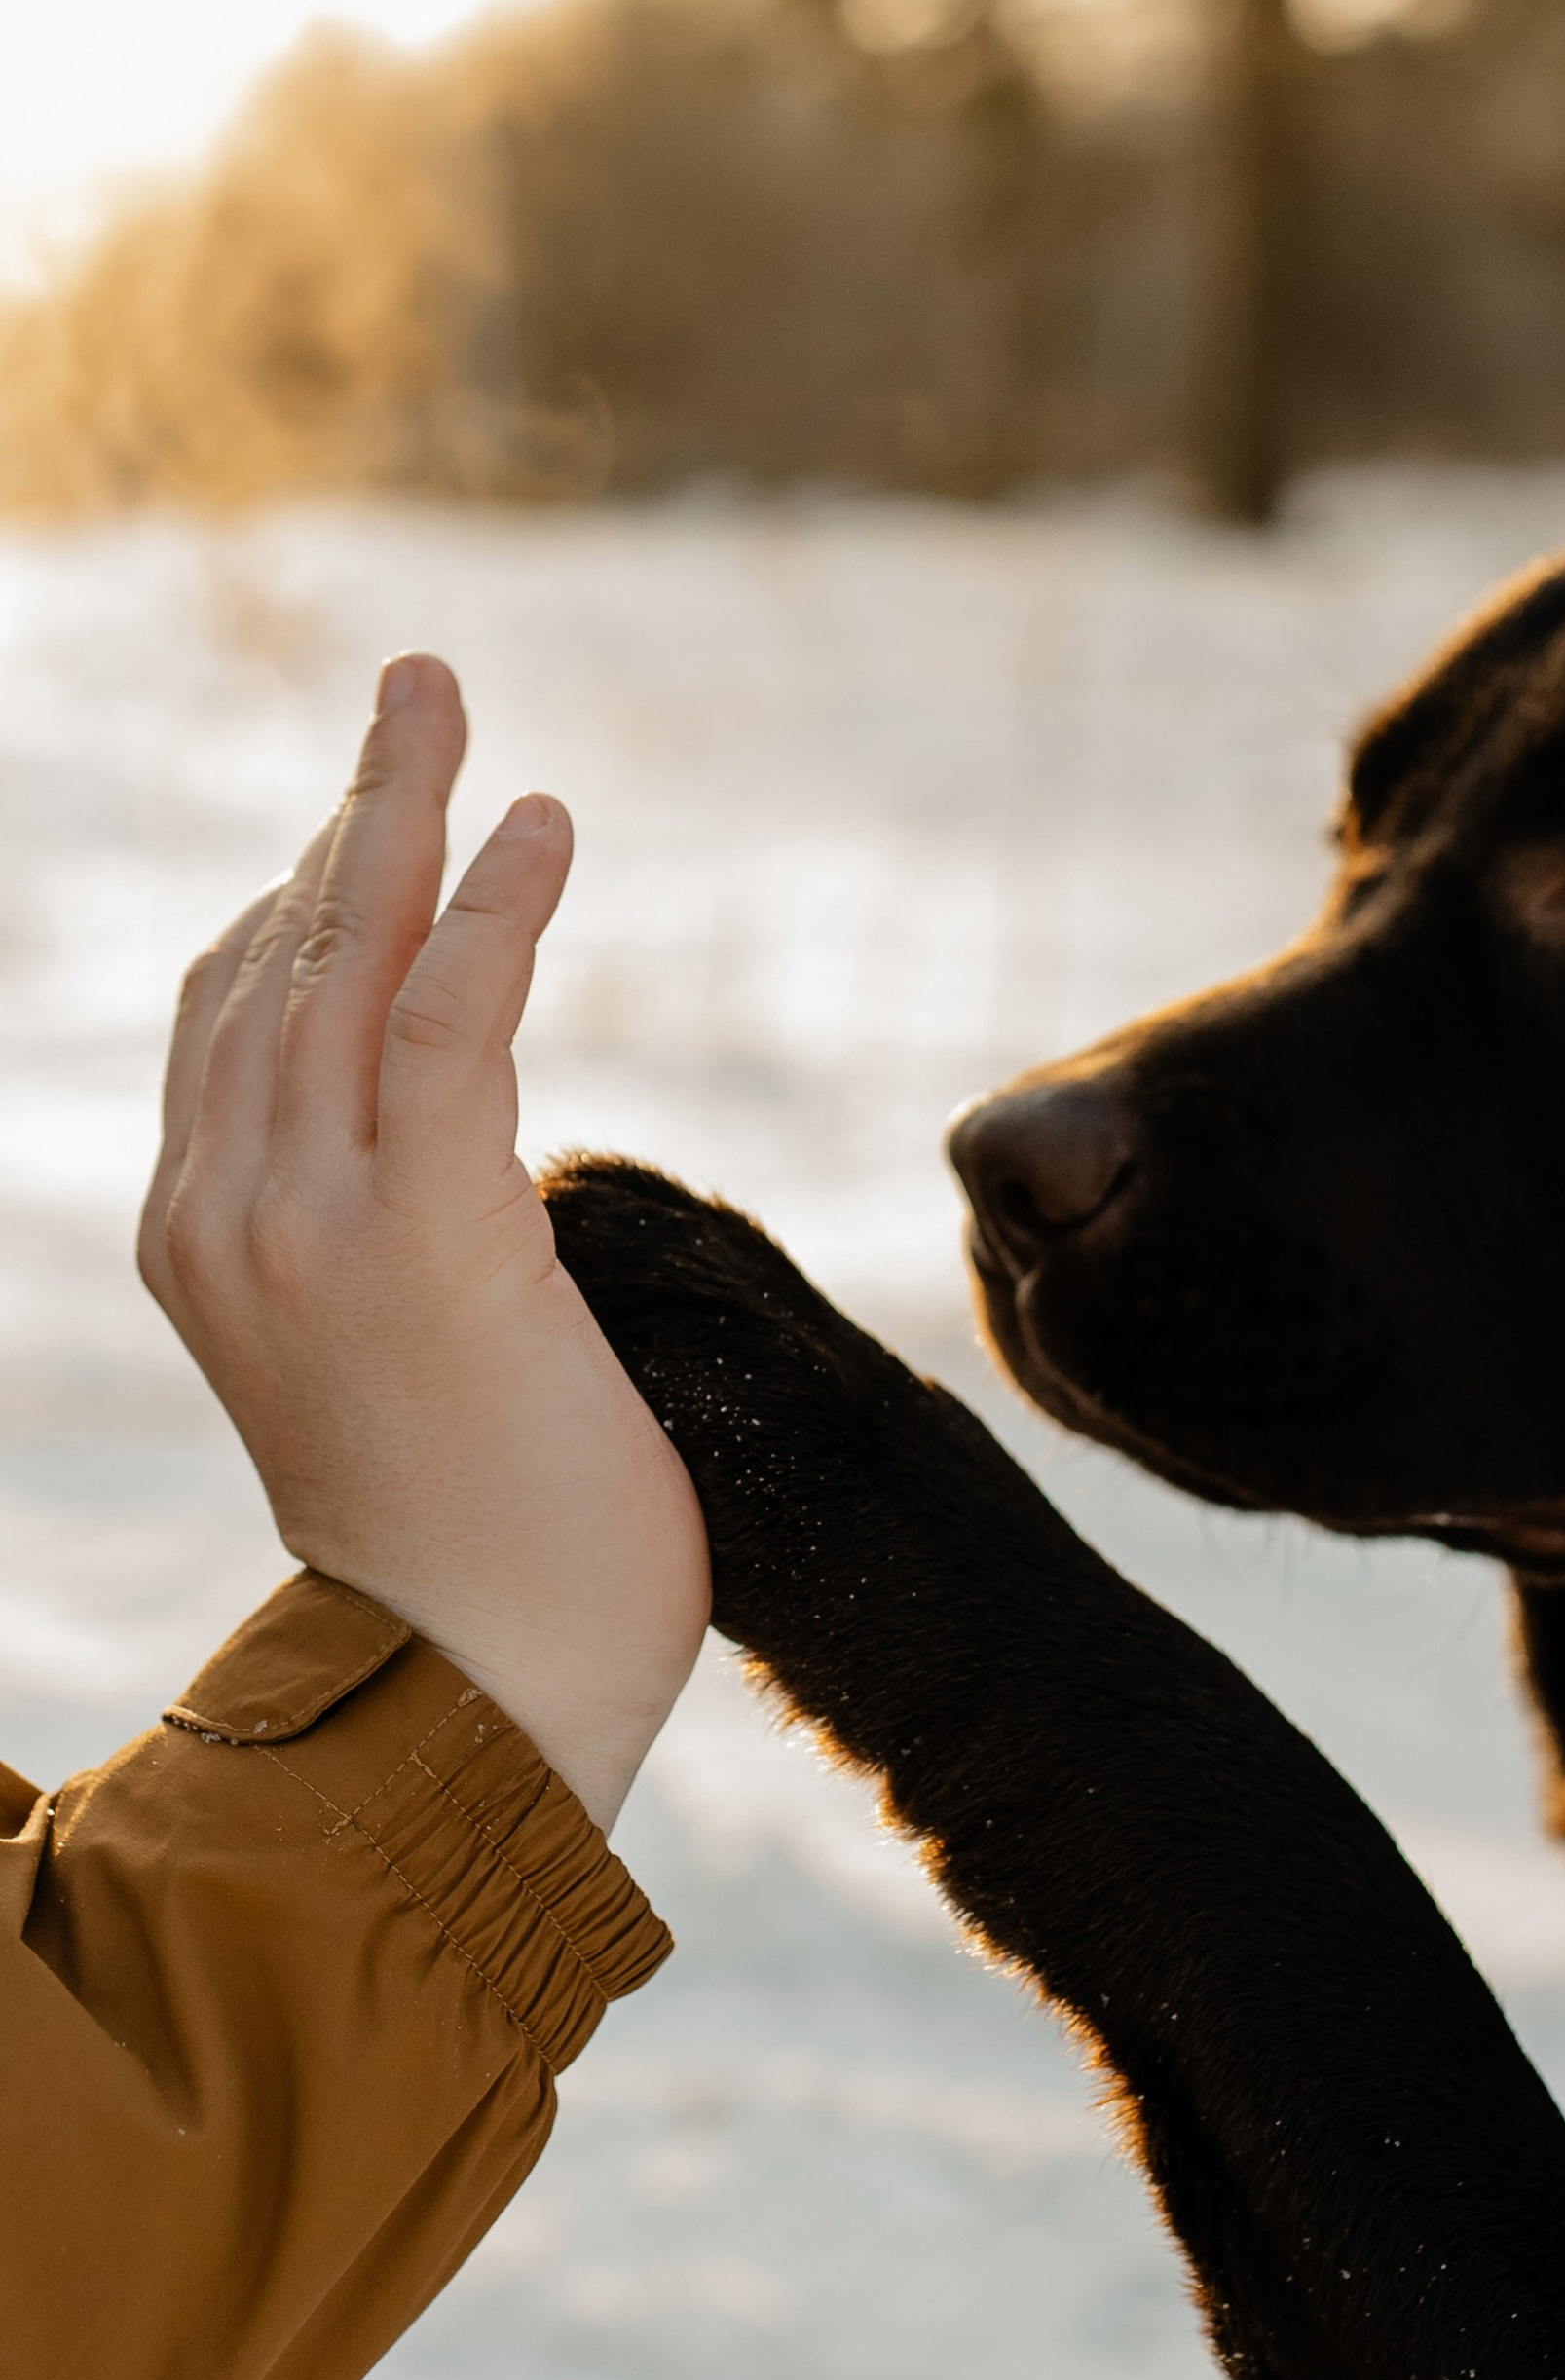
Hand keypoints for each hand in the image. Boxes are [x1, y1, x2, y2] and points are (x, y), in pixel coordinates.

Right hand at [140, 657, 709, 1831]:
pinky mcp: (421, 1241)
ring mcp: (309, 1225)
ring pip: (348, 963)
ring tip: (456, 706)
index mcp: (207, 1242)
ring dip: (408, 813)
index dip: (312, 895)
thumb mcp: (403, 1369)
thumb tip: (469, 1177)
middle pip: (276, 956)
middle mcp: (227, 1215)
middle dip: (350, 808)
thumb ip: (399, 1249)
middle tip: (416, 686)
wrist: (479, 1693)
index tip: (386, 812)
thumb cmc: (482, 1556)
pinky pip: (448, 1026)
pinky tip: (541, 831)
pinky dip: (493, 912)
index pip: (238, 1016)